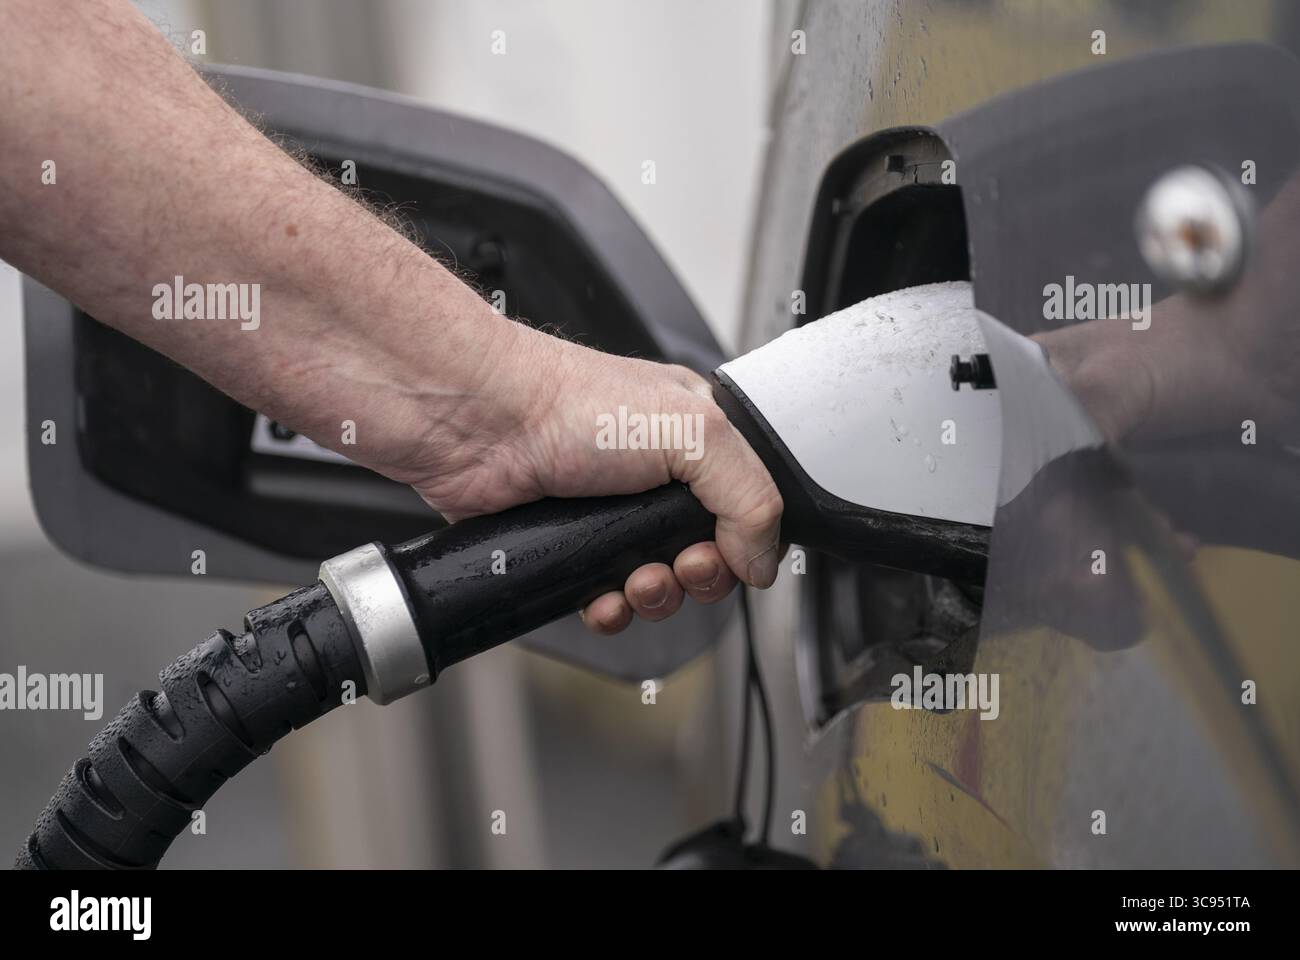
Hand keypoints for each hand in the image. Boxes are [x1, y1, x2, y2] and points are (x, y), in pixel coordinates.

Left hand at [378, 322, 783, 634]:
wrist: (480, 426)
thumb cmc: (568, 403)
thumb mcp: (693, 433)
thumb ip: (748, 496)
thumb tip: (764, 560)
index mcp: (694, 437)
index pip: (746, 506)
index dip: (745, 542)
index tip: (727, 552)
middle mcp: (655, 475)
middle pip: (706, 555)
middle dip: (698, 575)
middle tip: (680, 565)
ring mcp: (610, 514)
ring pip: (658, 583)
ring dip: (655, 596)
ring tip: (636, 580)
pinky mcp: (569, 547)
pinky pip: (606, 599)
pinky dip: (610, 610)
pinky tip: (601, 597)